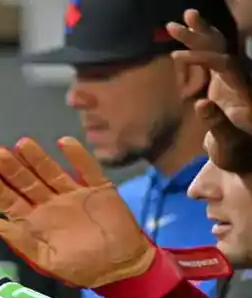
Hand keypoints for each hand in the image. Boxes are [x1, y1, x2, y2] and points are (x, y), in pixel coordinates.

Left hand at [0, 137, 154, 288]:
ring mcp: (73, 194)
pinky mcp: (98, 189)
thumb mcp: (46, 260)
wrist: (122, 268)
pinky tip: (64, 142)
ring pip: (51, 171)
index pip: (9, 201)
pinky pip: (87, 169)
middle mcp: (50, 204)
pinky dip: (77, 156)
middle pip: (27, 182)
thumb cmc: (82, 268)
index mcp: (35, 222)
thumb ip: (21, 241)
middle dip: (12, 168)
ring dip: (37, 158)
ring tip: (22, 143)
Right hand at [170, 9, 251, 173]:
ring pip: (215, 50)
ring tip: (178, 23)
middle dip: (202, 33)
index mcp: (243, 90)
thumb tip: (200, 103)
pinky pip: (210, 60)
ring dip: (197, 36)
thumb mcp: (227, 144)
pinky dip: (195, 49)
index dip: (203, 56)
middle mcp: (239, 80)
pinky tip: (180, 45)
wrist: (243, 158)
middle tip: (184, 17)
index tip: (178, 56)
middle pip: (222, 48)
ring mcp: (230, 81)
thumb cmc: (237, 153)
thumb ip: (216, 124)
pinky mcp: (222, 85)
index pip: (224, 63)